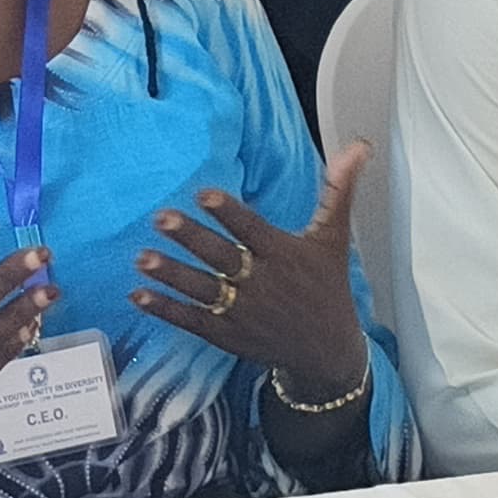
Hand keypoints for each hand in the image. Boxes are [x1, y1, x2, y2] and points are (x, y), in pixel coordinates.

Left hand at [130, 145, 371, 403]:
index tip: (204, 194)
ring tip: (141, 258)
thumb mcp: (333, 238)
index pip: (252, 230)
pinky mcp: (228, 335)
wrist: (327, 351)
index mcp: (284, 255)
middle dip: (192, 239)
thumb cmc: (327, 286)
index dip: (229, 213)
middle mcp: (261, 283)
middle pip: (222, 259)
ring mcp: (243, 312)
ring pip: (202, 290)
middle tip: (161, 219)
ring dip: (171, 275)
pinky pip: (193, 321)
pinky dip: (166, 310)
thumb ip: (338, 191)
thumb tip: (358, 146)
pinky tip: (139, 294)